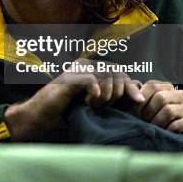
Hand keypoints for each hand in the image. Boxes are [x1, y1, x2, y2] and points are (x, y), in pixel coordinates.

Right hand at [5, 59, 144, 140]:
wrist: (43, 116)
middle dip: (118, 93)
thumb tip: (139, 90)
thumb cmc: (67, 111)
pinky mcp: (71, 76)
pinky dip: (95, 92)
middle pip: (117, 73)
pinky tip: (88, 102)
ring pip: (107, 76)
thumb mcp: (96, 104)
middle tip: (105, 106)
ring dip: (106, 95)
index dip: (131, 86)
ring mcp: (78, 69)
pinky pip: (93, 80)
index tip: (139, 101)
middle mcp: (86, 65)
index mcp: (93, 70)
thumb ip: (113, 95)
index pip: (120, 73)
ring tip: (94, 105)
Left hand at [137, 80, 182, 152]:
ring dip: (157, 122)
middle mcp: (179, 95)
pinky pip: (179, 123)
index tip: (136, 110)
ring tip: (154, 128)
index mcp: (167, 87)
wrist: (177, 138)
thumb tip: (132, 87)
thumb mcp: (146, 106)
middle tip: (145, 121)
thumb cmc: (157, 119)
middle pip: (160, 97)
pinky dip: (169, 130)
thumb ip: (137, 94)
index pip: (152, 85)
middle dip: (148, 112)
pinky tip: (166, 133)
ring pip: (168, 110)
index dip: (141, 99)